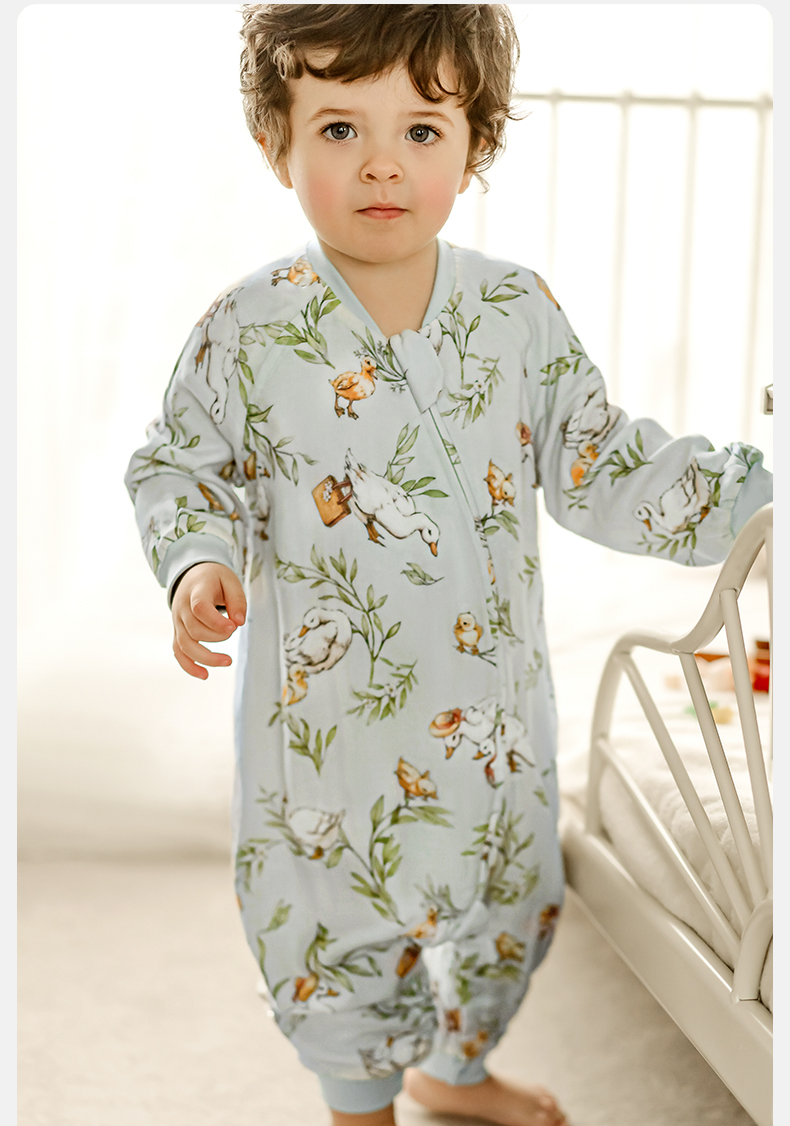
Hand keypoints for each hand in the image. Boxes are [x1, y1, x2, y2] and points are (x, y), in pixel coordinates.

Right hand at [171, 562, 246, 678]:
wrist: (193, 576)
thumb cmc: (214, 579)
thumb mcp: (230, 580)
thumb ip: (237, 600)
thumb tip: (239, 622)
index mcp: (196, 591)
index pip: (199, 608)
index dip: (215, 622)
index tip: (233, 628)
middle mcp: (182, 608)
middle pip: (194, 630)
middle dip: (217, 637)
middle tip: (233, 630)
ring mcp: (177, 622)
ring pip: (185, 645)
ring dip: (206, 657)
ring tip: (228, 661)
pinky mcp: (178, 632)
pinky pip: (178, 652)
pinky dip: (189, 666)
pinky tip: (205, 675)